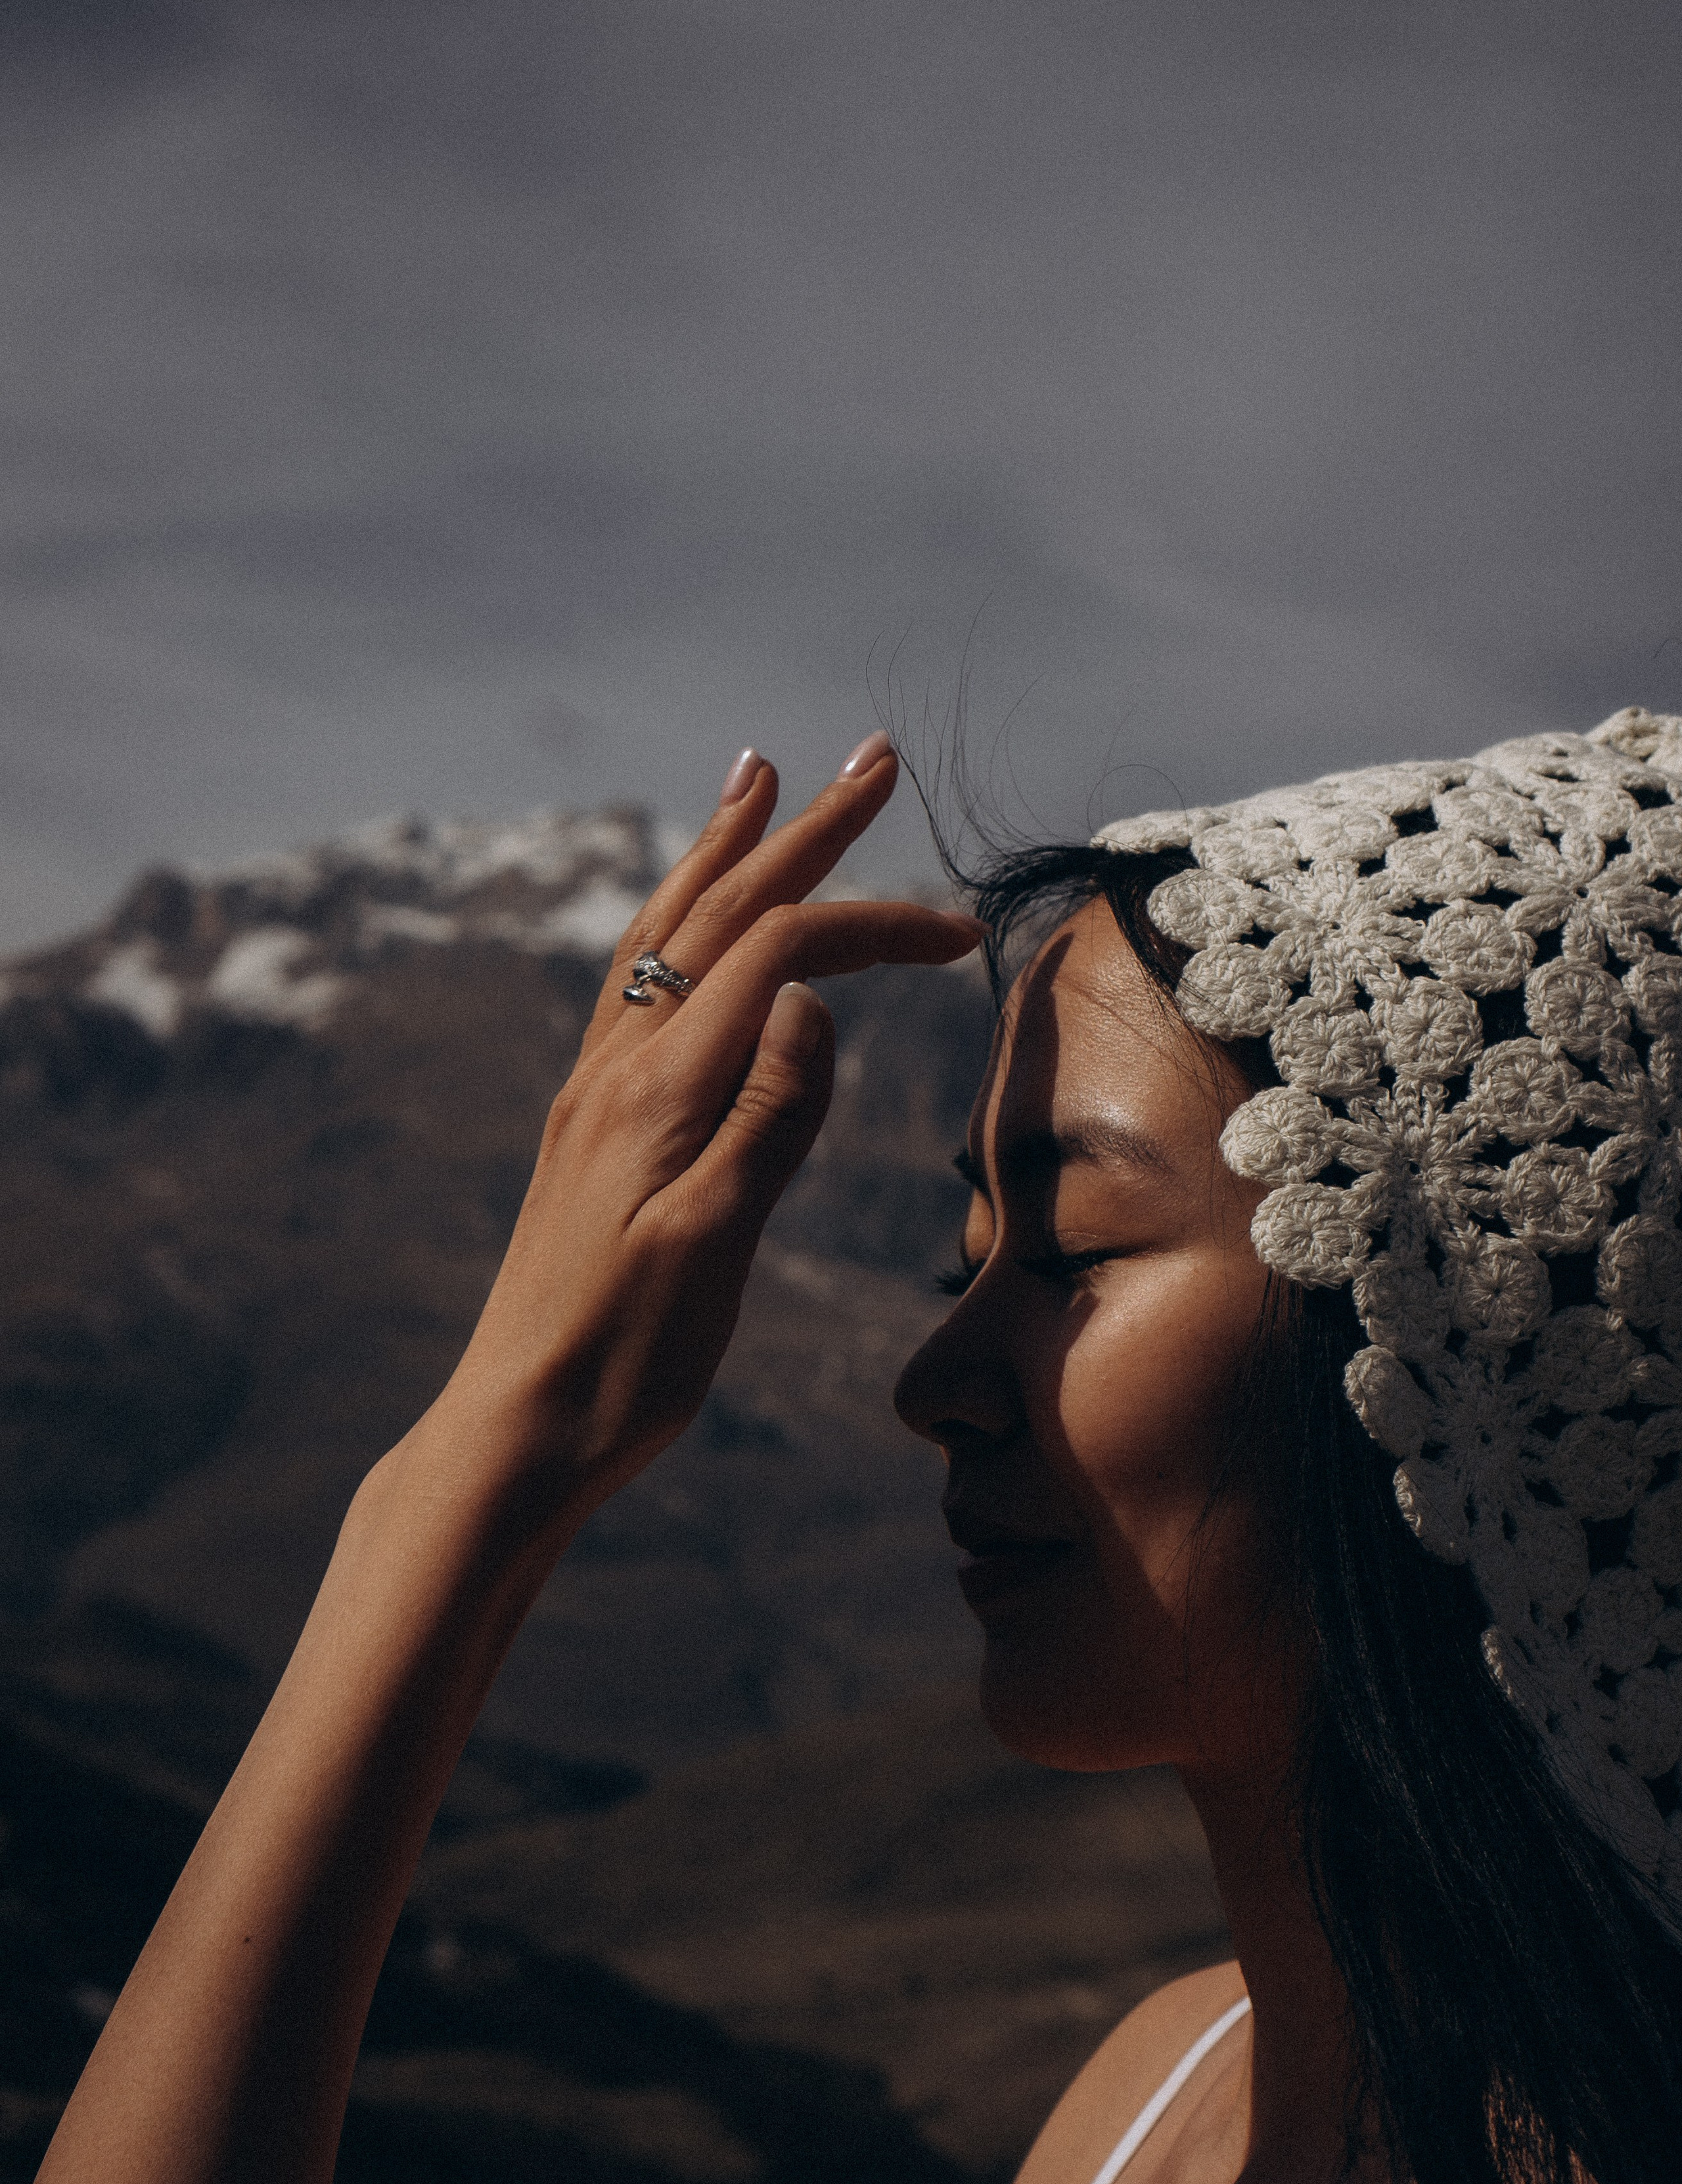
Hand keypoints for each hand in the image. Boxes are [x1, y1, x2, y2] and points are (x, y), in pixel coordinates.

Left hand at [429, 731, 981, 1536]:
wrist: (518, 1428)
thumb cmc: (625, 1360)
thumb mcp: (712, 1247)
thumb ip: (767, 1117)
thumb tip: (815, 999)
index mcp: (661, 1089)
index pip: (781, 955)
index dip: (874, 925)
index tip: (963, 935)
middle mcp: (620, 1067)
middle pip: (721, 911)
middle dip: (803, 828)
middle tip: (871, 755)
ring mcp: (597, 1089)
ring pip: (666, 932)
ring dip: (723, 847)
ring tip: (757, 776)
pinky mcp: (591, 1123)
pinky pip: (635, 983)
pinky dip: (678, 919)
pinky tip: (688, 920)